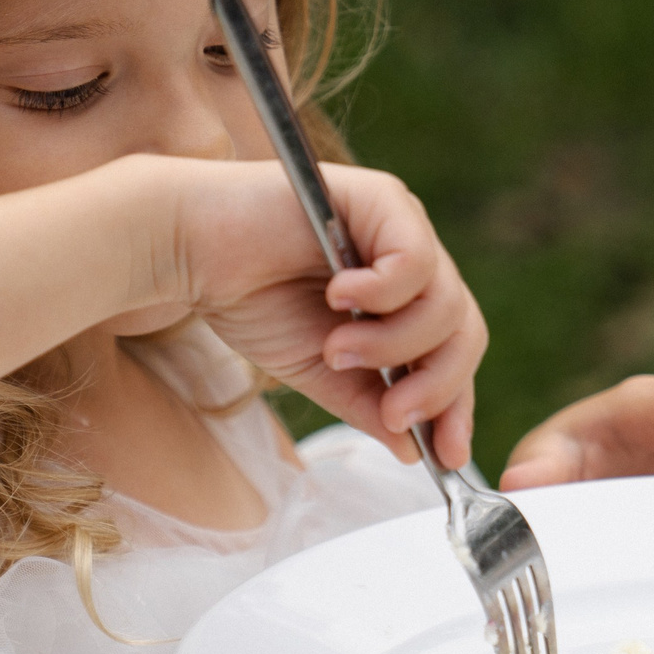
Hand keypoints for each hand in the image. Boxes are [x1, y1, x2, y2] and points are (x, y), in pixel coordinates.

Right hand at [156, 158, 484, 467]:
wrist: (189, 251)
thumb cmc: (247, 300)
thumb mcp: (318, 370)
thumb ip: (367, 403)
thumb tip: (411, 449)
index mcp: (403, 297)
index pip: (453, 351)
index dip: (456, 402)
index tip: (444, 454)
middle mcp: (412, 257)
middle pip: (464, 330)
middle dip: (435, 385)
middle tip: (394, 414)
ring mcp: (401, 225)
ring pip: (445, 302)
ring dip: (392, 344)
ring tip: (337, 350)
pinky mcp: (382, 199)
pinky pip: (416, 262)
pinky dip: (383, 293)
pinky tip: (339, 298)